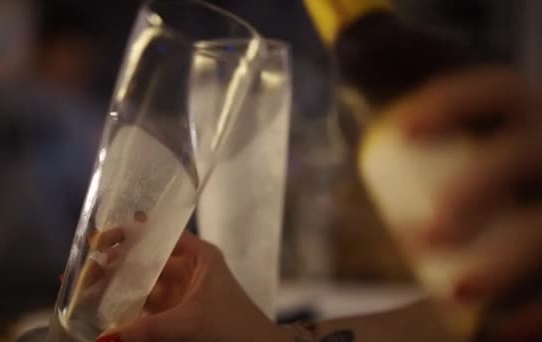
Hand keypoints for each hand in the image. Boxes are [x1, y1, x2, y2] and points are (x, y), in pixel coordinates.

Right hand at [96, 231, 287, 341]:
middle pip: (145, 259)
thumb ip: (147, 330)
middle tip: (84, 269)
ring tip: (84, 288)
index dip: (128, 234)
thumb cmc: (236, 329)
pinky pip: (145, 308)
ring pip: (142, 285)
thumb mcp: (191, 323)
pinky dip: (126, 309)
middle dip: (115, 263)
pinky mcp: (175, 316)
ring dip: (116, 286)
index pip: (158, 234)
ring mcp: (180, 294)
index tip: (99, 240)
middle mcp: (187, 270)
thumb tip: (104, 338)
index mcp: (198, 256)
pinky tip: (102, 311)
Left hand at [399, 66, 541, 338]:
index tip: (402, 131)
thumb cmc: (467, 159)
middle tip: (424, 232)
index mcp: (517, 116)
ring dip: (509, 259)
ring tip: (456, 287)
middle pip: (527, 154)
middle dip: (479, 188)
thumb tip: (352, 46)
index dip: (453, 103)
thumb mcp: (444, 127)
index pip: (498, 91)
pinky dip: (536, 311)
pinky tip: (504, 332)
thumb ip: (403, 93)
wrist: (513, 205)